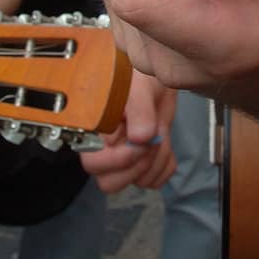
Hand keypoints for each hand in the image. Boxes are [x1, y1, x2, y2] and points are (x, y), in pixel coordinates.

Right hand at [80, 69, 177, 193]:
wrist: (155, 77)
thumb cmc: (138, 75)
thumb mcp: (139, 85)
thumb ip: (138, 108)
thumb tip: (140, 138)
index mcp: (93, 131)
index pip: (94, 164)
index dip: (120, 158)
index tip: (141, 139)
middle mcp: (103, 150)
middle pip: (110, 183)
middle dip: (138, 165)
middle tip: (154, 140)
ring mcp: (122, 159)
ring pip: (137, 182)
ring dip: (156, 162)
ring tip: (161, 135)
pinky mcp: (141, 162)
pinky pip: (154, 180)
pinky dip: (165, 166)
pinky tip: (165, 145)